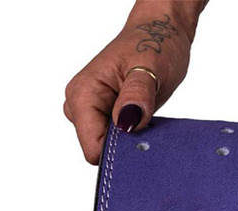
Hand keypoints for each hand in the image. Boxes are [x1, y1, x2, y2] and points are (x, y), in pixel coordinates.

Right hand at [63, 1, 205, 163]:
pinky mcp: (99, 118)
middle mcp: (78, 106)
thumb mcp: (151, 66)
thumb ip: (137, 95)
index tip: (140, 131)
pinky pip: (113, 141)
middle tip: (146, 117)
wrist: (159, 32)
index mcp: (82, 94)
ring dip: (129, 139)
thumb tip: (126, 122)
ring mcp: (87, 113)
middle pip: (99, 151)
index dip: (120, 149)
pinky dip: (130, 136)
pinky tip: (141, 118)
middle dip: (125, 143)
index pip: (93, 148)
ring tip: (144, 113)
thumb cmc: (155, 43)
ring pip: (107, 149)